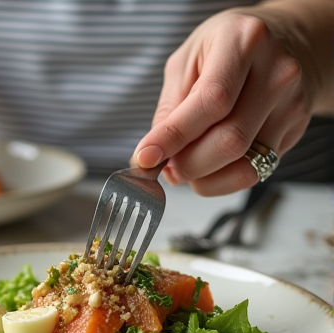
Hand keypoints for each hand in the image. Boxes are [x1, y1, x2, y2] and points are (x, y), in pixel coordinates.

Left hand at [133, 7, 319, 195]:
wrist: (285, 43)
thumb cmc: (226, 50)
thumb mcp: (187, 63)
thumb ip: (169, 109)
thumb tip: (150, 157)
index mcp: (244, 43)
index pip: (210, 102)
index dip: (174, 136)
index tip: (146, 157)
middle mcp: (276, 73)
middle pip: (229, 142)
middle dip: (186, 165)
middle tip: (166, 164)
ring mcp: (291, 105)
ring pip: (243, 167)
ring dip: (202, 178)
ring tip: (185, 165)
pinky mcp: (295, 131)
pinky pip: (253, 174)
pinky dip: (220, 180)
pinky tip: (208, 166)